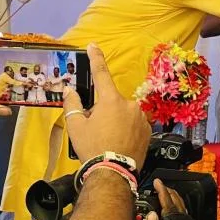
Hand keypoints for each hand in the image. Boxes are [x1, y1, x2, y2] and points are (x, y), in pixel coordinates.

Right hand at [64, 44, 150, 166]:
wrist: (113, 173)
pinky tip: (119, 143)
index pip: (101, 73)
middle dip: (102, 111)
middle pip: (111, 101)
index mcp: (111, 100)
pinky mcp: (148, 130)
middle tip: (95, 129)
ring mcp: (141, 117)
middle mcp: (129, 105)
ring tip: (107, 140)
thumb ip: (73, 104)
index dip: (96, 58)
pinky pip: (134, 124)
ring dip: (115, 121)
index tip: (94, 46)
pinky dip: (126, 130)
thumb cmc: (93, 148)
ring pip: (123, 113)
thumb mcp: (76, 126)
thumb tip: (71, 91)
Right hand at [131, 182, 189, 219]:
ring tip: (164, 192)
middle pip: (180, 209)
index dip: (164, 194)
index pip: (171, 209)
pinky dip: (174, 212)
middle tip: (160, 184)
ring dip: (174, 202)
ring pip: (182, 215)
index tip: (157, 182)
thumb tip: (153, 213)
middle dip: (171, 195)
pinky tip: (166, 209)